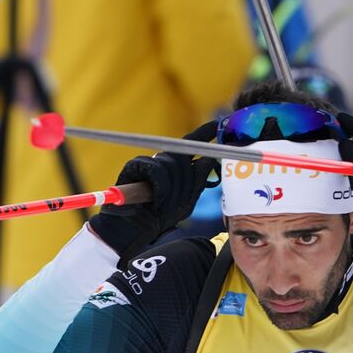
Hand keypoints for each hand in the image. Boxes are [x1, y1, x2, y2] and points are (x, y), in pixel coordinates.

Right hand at [88, 120, 217, 258]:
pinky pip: (156, 171)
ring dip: (171, 190)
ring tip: (161, 205)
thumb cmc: (160, 215)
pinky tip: (155, 200)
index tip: (217, 124)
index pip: (191, 145)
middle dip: (184, 183)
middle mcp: (163, 160)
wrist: (135, 227)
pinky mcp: (135, 165)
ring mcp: (148, 161)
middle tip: (174, 203)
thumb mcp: (187, 200)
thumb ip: (198, 180)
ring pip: (170, 166)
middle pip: (183, 158)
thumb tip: (209, 159)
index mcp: (176, 167)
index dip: (204, 133)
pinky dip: (160, 188)